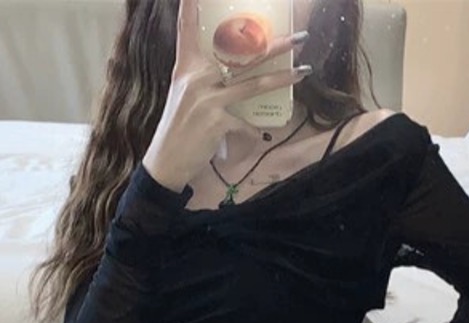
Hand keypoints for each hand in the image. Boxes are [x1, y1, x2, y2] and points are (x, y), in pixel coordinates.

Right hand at [142, 1, 309, 192]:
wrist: (166, 162)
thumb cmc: (177, 128)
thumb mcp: (184, 96)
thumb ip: (204, 80)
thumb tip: (232, 73)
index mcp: (186, 67)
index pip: (186, 29)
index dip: (190, 7)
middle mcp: (196, 78)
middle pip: (240, 56)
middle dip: (274, 47)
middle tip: (299, 37)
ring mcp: (208, 99)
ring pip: (253, 84)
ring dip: (282, 78)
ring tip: (302, 72)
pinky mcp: (217, 121)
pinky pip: (245, 123)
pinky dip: (253, 131)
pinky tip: (259, 135)